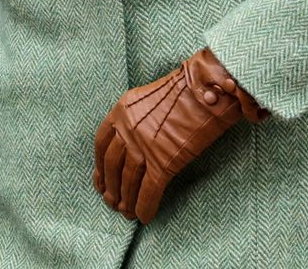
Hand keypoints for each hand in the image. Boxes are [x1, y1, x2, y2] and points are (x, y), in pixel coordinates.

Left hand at [92, 48, 264, 222]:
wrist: (207, 90)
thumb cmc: (184, 91)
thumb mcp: (148, 98)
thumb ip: (135, 120)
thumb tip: (132, 144)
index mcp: (121, 111)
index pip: (101, 145)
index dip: (100, 167)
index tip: (101, 180)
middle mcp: (128, 130)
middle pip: (113, 166)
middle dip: (112, 188)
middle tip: (113, 202)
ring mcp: (144, 147)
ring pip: (129, 181)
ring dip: (127, 200)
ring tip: (127, 213)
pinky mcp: (164, 162)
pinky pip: (149, 191)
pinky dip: (145, 206)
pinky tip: (144, 217)